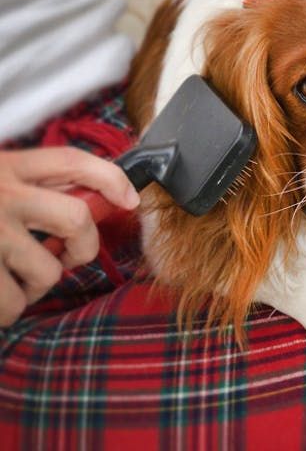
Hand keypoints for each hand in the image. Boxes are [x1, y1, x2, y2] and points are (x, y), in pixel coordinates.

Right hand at [0, 147, 139, 326]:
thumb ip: (28, 186)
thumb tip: (82, 205)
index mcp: (7, 168)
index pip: (71, 161)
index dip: (110, 177)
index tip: (130, 199)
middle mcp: (3, 193)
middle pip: (76, 218)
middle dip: (82, 247)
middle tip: (63, 257)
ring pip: (48, 271)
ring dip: (35, 285)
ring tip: (10, 276)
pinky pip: (16, 302)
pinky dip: (11, 307)